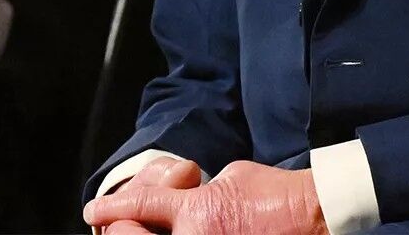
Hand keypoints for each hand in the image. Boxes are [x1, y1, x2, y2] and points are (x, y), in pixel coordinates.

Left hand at [85, 160, 329, 234]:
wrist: (314, 218)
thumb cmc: (276, 194)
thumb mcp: (229, 178)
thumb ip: (197, 194)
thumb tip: (185, 203)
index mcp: (196, 213)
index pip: (140, 209)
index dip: (113, 209)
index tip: (94, 211)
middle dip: (125, 231)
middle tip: (120, 225)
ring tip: (156, 226)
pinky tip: (187, 231)